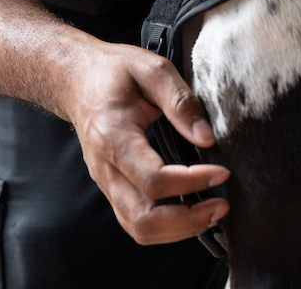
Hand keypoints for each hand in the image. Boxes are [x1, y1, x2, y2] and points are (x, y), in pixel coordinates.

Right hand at [64, 41, 229, 244]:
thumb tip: (206, 137)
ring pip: (139, 228)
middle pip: (143, 218)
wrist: (79, 78)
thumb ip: (180, 101)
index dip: (192, 183)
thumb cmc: (114, 71)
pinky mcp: (112, 187)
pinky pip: (136, 221)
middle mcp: (105, 168)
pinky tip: (190, 212)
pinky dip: (166, 227)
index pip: (153, 180)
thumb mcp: (151, 69)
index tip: (221, 172)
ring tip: (212, 212)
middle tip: (221, 205)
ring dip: (179, 229)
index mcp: (113, 137)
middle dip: (188, 221)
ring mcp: (106, 182)